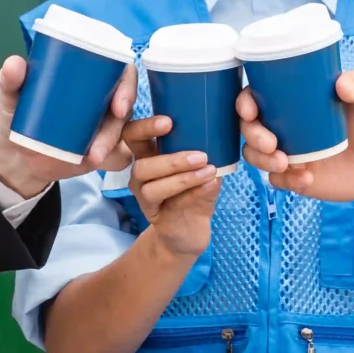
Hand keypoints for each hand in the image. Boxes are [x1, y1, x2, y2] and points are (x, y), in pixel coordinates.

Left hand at [0, 56, 137, 197]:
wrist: (13, 153)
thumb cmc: (19, 114)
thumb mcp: (13, 97)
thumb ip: (11, 81)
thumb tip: (14, 63)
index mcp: (90, 78)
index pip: (121, 73)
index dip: (128, 86)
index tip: (118, 104)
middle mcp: (102, 100)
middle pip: (125, 105)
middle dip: (119, 123)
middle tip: (103, 136)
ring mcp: (103, 126)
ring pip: (122, 132)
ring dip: (111, 145)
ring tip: (93, 158)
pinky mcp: (101, 150)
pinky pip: (117, 156)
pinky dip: (112, 160)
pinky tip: (95, 163)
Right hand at [123, 115, 222, 261]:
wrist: (191, 230)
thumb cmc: (195, 191)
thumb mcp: (201, 167)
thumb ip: (204, 150)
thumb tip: (219, 132)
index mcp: (147, 155)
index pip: (133, 136)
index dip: (144, 128)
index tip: (168, 122)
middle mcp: (140, 176)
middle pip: (141, 165)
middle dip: (171, 160)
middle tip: (200, 156)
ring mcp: (145, 198)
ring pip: (152, 187)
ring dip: (183, 178)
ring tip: (209, 170)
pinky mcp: (156, 217)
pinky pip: (172, 203)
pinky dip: (193, 192)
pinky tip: (211, 183)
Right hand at [237, 71, 353, 200]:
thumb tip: (343, 84)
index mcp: (293, 100)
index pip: (257, 96)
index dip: (244, 102)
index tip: (250, 110)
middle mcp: (284, 125)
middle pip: (250, 128)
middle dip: (252, 136)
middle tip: (272, 144)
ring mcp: (288, 151)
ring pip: (255, 155)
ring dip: (262, 161)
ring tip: (285, 164)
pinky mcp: (296, 175)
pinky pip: (277, 180)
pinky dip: (285, 180)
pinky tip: (306, 178)